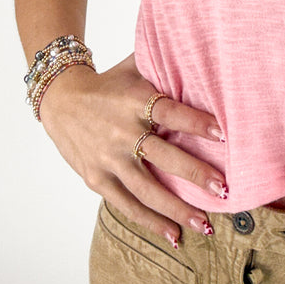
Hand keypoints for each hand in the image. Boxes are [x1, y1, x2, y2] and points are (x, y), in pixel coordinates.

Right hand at [39, 53, 226, 244]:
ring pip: (147, 189)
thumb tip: (200, 49)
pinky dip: (151, 222)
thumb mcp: (134, 68)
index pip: (170, 111)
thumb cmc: (109, 82)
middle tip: (223, 189)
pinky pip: (127, 205)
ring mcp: (108, 158)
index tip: (223, 133)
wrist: (61, 100)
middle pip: (164, 157)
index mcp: (134, 100)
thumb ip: (163, 65)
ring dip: (177, 209)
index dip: (196, 123)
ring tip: (205, 223)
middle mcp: (122, 130)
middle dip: (195, 174)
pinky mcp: (97, 178)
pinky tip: (173, 235)